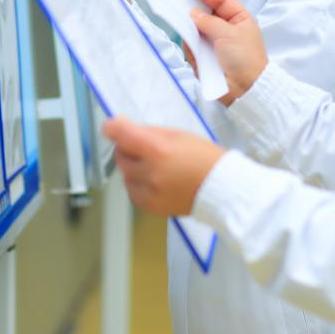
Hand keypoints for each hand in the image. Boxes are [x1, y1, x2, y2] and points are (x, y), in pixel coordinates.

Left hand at [103, 117, 224, 215]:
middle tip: (145, 148)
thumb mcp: (178, 135)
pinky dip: (139, 185)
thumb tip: (123, 129)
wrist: (222, 189)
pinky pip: (133, 192)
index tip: (113, 126)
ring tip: (156, 167)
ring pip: (125, 175)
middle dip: (128, 149)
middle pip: (121, 155)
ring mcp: (149, 192)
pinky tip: (156, 181)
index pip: (120, 134)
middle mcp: (150, 172)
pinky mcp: (151, 207)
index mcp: (158, 150)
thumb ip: (149, 132)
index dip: (113, 127)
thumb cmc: (204, 158)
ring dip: (134, 168)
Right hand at [189, 0, 266, 105]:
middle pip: (207, 14)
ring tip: (178, 16)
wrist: (246, 90)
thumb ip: (209, 22)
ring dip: (190, 26)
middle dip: (195, 8)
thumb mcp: (229, 33)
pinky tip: (184, 38)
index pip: (222, 1)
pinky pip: (193, 47)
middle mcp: (228, 31)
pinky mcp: (206, 60)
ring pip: (198, 30)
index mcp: (240, 20)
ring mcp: (216, 45)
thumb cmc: (245, 58)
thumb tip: (193, 14)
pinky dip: (189, 43)